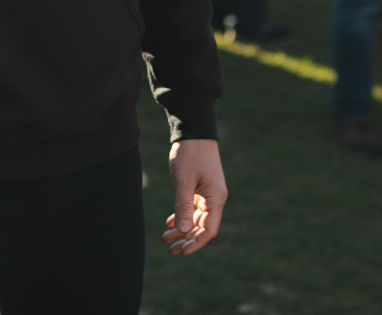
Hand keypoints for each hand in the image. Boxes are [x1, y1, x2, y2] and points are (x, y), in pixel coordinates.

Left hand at [162, 138, 226, 255]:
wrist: (193, 130)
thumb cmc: (190, 154)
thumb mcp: (184, 180)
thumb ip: (184, 206)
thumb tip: (184, 232)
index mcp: (216, 199)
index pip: (208, 230)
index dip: (195, 243)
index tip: (181, 251)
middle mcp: (214, 199)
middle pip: (202, 227)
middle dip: (186, 240)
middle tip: (169, 250)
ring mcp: (208, 193)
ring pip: (196, 218)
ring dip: (182, 229)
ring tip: (166, 239)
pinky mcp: (200, 187)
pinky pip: (193, 208)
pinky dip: (182, 215)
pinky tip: (170, 222)